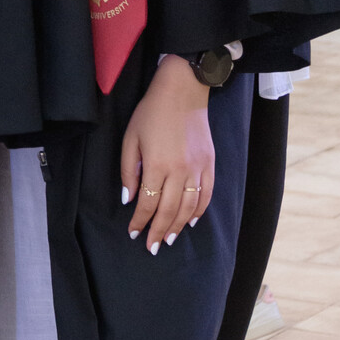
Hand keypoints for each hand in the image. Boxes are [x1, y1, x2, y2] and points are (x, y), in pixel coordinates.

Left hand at [121, 59, 214, 247]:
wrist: (182, 92)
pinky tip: (190, 221)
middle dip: (158, 231)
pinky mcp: (210, 164)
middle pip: (168, 210)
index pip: (147, 202)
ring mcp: (198, 168)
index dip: (139, 221)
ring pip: (188, 207)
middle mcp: (179, 170)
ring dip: (178, 226)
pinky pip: (206, 194)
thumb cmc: (151, 113)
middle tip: (152, 246)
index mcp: (156, 164)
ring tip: (169, 239)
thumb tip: (129, 198)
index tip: (133, 232)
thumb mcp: (130, 138)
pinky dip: (199, 211)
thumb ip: (129, 171)